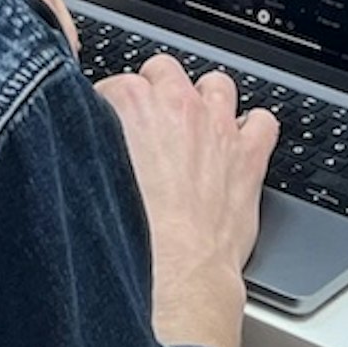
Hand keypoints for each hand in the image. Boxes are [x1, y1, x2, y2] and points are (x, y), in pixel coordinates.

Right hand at [96, 55, 277, 346]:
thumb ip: (88, 147)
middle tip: (150, 126)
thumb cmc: (131, 237)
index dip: (113, 110)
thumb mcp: (88, 180)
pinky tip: (239, 145)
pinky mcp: (249, 154)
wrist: (175, 276)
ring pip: (216, 84)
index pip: (116, 84)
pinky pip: (263, 120)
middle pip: (165, 71)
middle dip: (158, 92)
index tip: (113, 130)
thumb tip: (84, 144)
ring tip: (197, 128)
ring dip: (206, 101)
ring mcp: (217, 126)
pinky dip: (253, 129)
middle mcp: (176, 104)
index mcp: (129, 102)